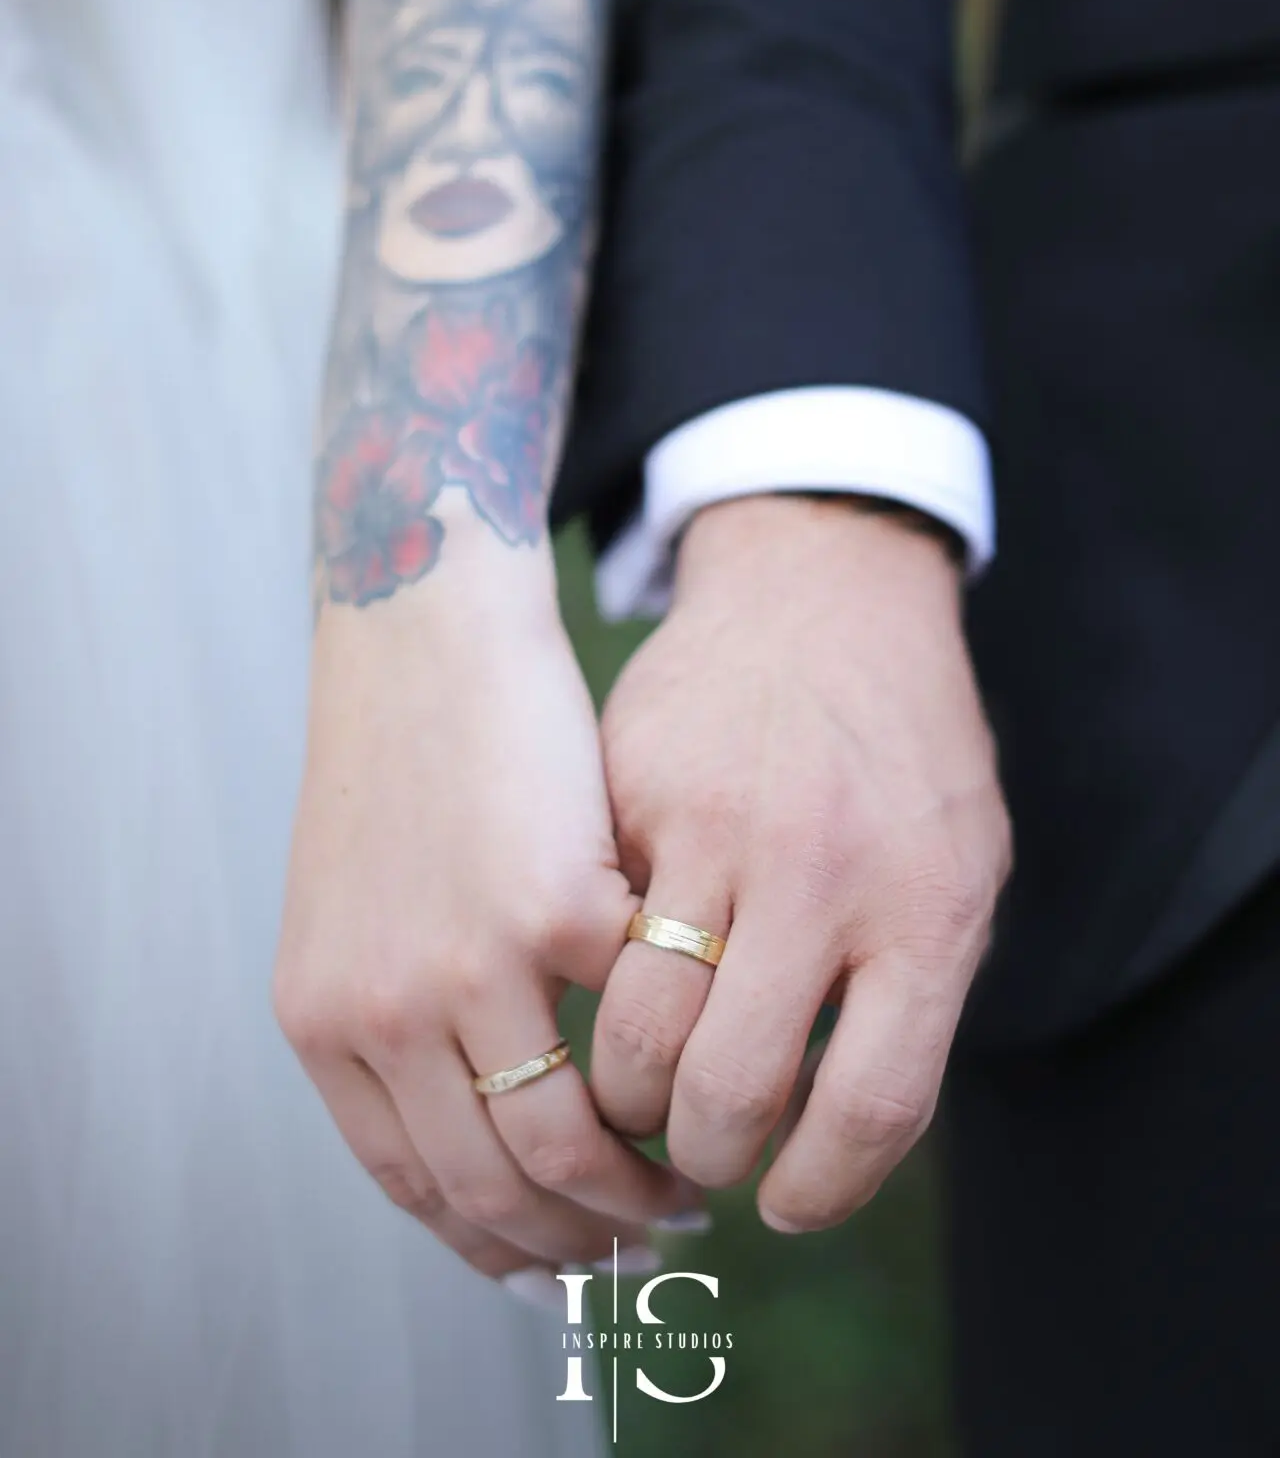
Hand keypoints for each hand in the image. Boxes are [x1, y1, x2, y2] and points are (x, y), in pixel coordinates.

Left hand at [273, 532, 697, 1284]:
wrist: (424, 638)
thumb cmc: (405, 764)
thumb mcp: (359, 911)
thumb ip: (402, 1021)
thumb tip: (486, 1131)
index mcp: (326, 1020)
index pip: (411, 1185)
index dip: (495, 1245)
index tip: (562, 1264)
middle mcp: (381, 1014)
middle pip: (488, 1191)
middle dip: (578, 1242)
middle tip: (649, 1241)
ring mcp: (464, 966)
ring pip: (561, 1143)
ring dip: (635, 1185)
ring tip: (687, 1175)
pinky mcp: (551, 907)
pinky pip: (631, 1023)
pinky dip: (673, 1060)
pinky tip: (706, 1059)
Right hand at [591, 495, 1010, 1232]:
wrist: (821, 594)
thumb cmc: (904, 750)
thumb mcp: (959, 868)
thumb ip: (911, 999)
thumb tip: (827, 1143)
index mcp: (927, 910)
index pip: (873, 1108)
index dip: (821, 1191)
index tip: (783, 1206)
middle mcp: (822, 875)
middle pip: (730, 1090)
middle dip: (695, 1161)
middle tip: (689, 1162)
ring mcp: (717, 830)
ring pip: (633, 1031)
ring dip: (621, 1097)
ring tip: (631, 1098)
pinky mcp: (632, 797)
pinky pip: (588, 940)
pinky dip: (586, 994)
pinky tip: (596, 999)